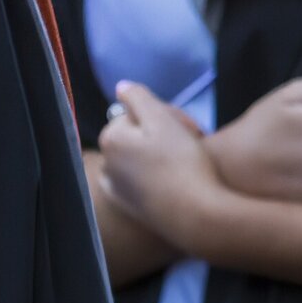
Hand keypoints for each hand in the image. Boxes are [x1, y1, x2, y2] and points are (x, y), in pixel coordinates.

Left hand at [97, 87, 231, 250]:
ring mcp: (115, 189)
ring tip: (188, 160)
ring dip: (159, 154)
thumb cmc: (182, 161)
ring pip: (139, 157)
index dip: (164, 115)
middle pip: (136, 135)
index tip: (188, 125)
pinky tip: (173, 180)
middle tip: (194, 141)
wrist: (195, 214)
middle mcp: (106, 163)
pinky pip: (139, 180)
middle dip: (162, 133)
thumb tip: (121, 87)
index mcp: (110, 139)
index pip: (136, 113)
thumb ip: (138, 98)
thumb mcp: (162, 119)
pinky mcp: (128, 207)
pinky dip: (153, 176)